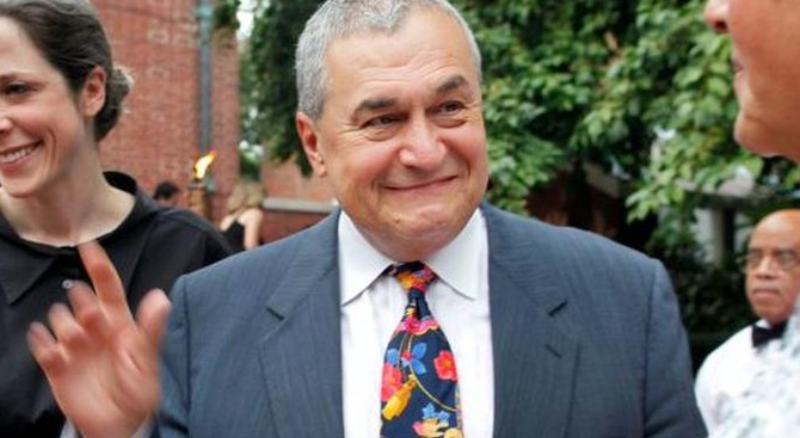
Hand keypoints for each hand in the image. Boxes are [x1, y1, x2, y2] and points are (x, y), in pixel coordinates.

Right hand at [27, 241, 170, 437]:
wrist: (120, 422)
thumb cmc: (139, 389)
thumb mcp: (148, 359)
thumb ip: (152, 328)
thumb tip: (160, 297)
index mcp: (119, 322)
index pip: (107, 287)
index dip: (98, 265)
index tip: (88, 245)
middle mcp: (95, 329)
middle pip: (80, 300)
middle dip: (83, 304)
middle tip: (93, 322)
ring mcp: (74, 345)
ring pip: (59, 318)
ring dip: (67, 327)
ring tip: (79, 347)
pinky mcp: (56, 364)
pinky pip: (42, 344)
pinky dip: (43, 342)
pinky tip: (55, 350)